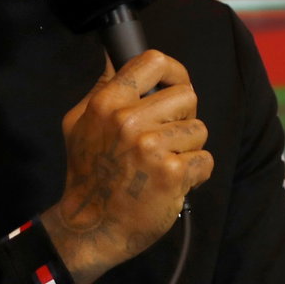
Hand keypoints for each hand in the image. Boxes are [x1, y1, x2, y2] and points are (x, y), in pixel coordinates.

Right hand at [40, 50, 212, 283]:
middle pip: (187, 95)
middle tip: (164, 139)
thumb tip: (116, 55)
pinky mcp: (172, 173)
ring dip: (188, 149)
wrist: (90, 228)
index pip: (154, 61)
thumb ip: (102, 88)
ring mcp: (151, 147)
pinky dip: (195, 174)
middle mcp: (128, 121)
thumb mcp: (79, 123)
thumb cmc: (88, 173)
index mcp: (107, 103)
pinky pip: (205, 160)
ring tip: (164, 164)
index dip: (174, 72)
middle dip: (183, 118)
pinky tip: (172, 183)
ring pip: (199, 129)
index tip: (174, 86)